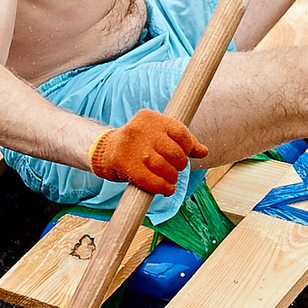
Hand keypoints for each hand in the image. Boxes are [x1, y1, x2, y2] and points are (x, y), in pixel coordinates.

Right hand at [87, 108, 208, 195]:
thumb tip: (204, 151)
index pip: (181, 132)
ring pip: (166, 168)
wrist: (104, 151)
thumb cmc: (137, 144)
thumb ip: (181, 141)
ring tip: (170, 179)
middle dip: (180, 165)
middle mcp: (141, 129)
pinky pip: (153, 181)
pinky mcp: (125, 165)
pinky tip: (166, 189)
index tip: (185, 155)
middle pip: (175, 153)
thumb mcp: (158, 136)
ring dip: (172, 178)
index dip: (188, 147)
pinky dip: (164, 188)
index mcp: (150, 118)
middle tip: (175, 169)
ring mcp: (132, 147)